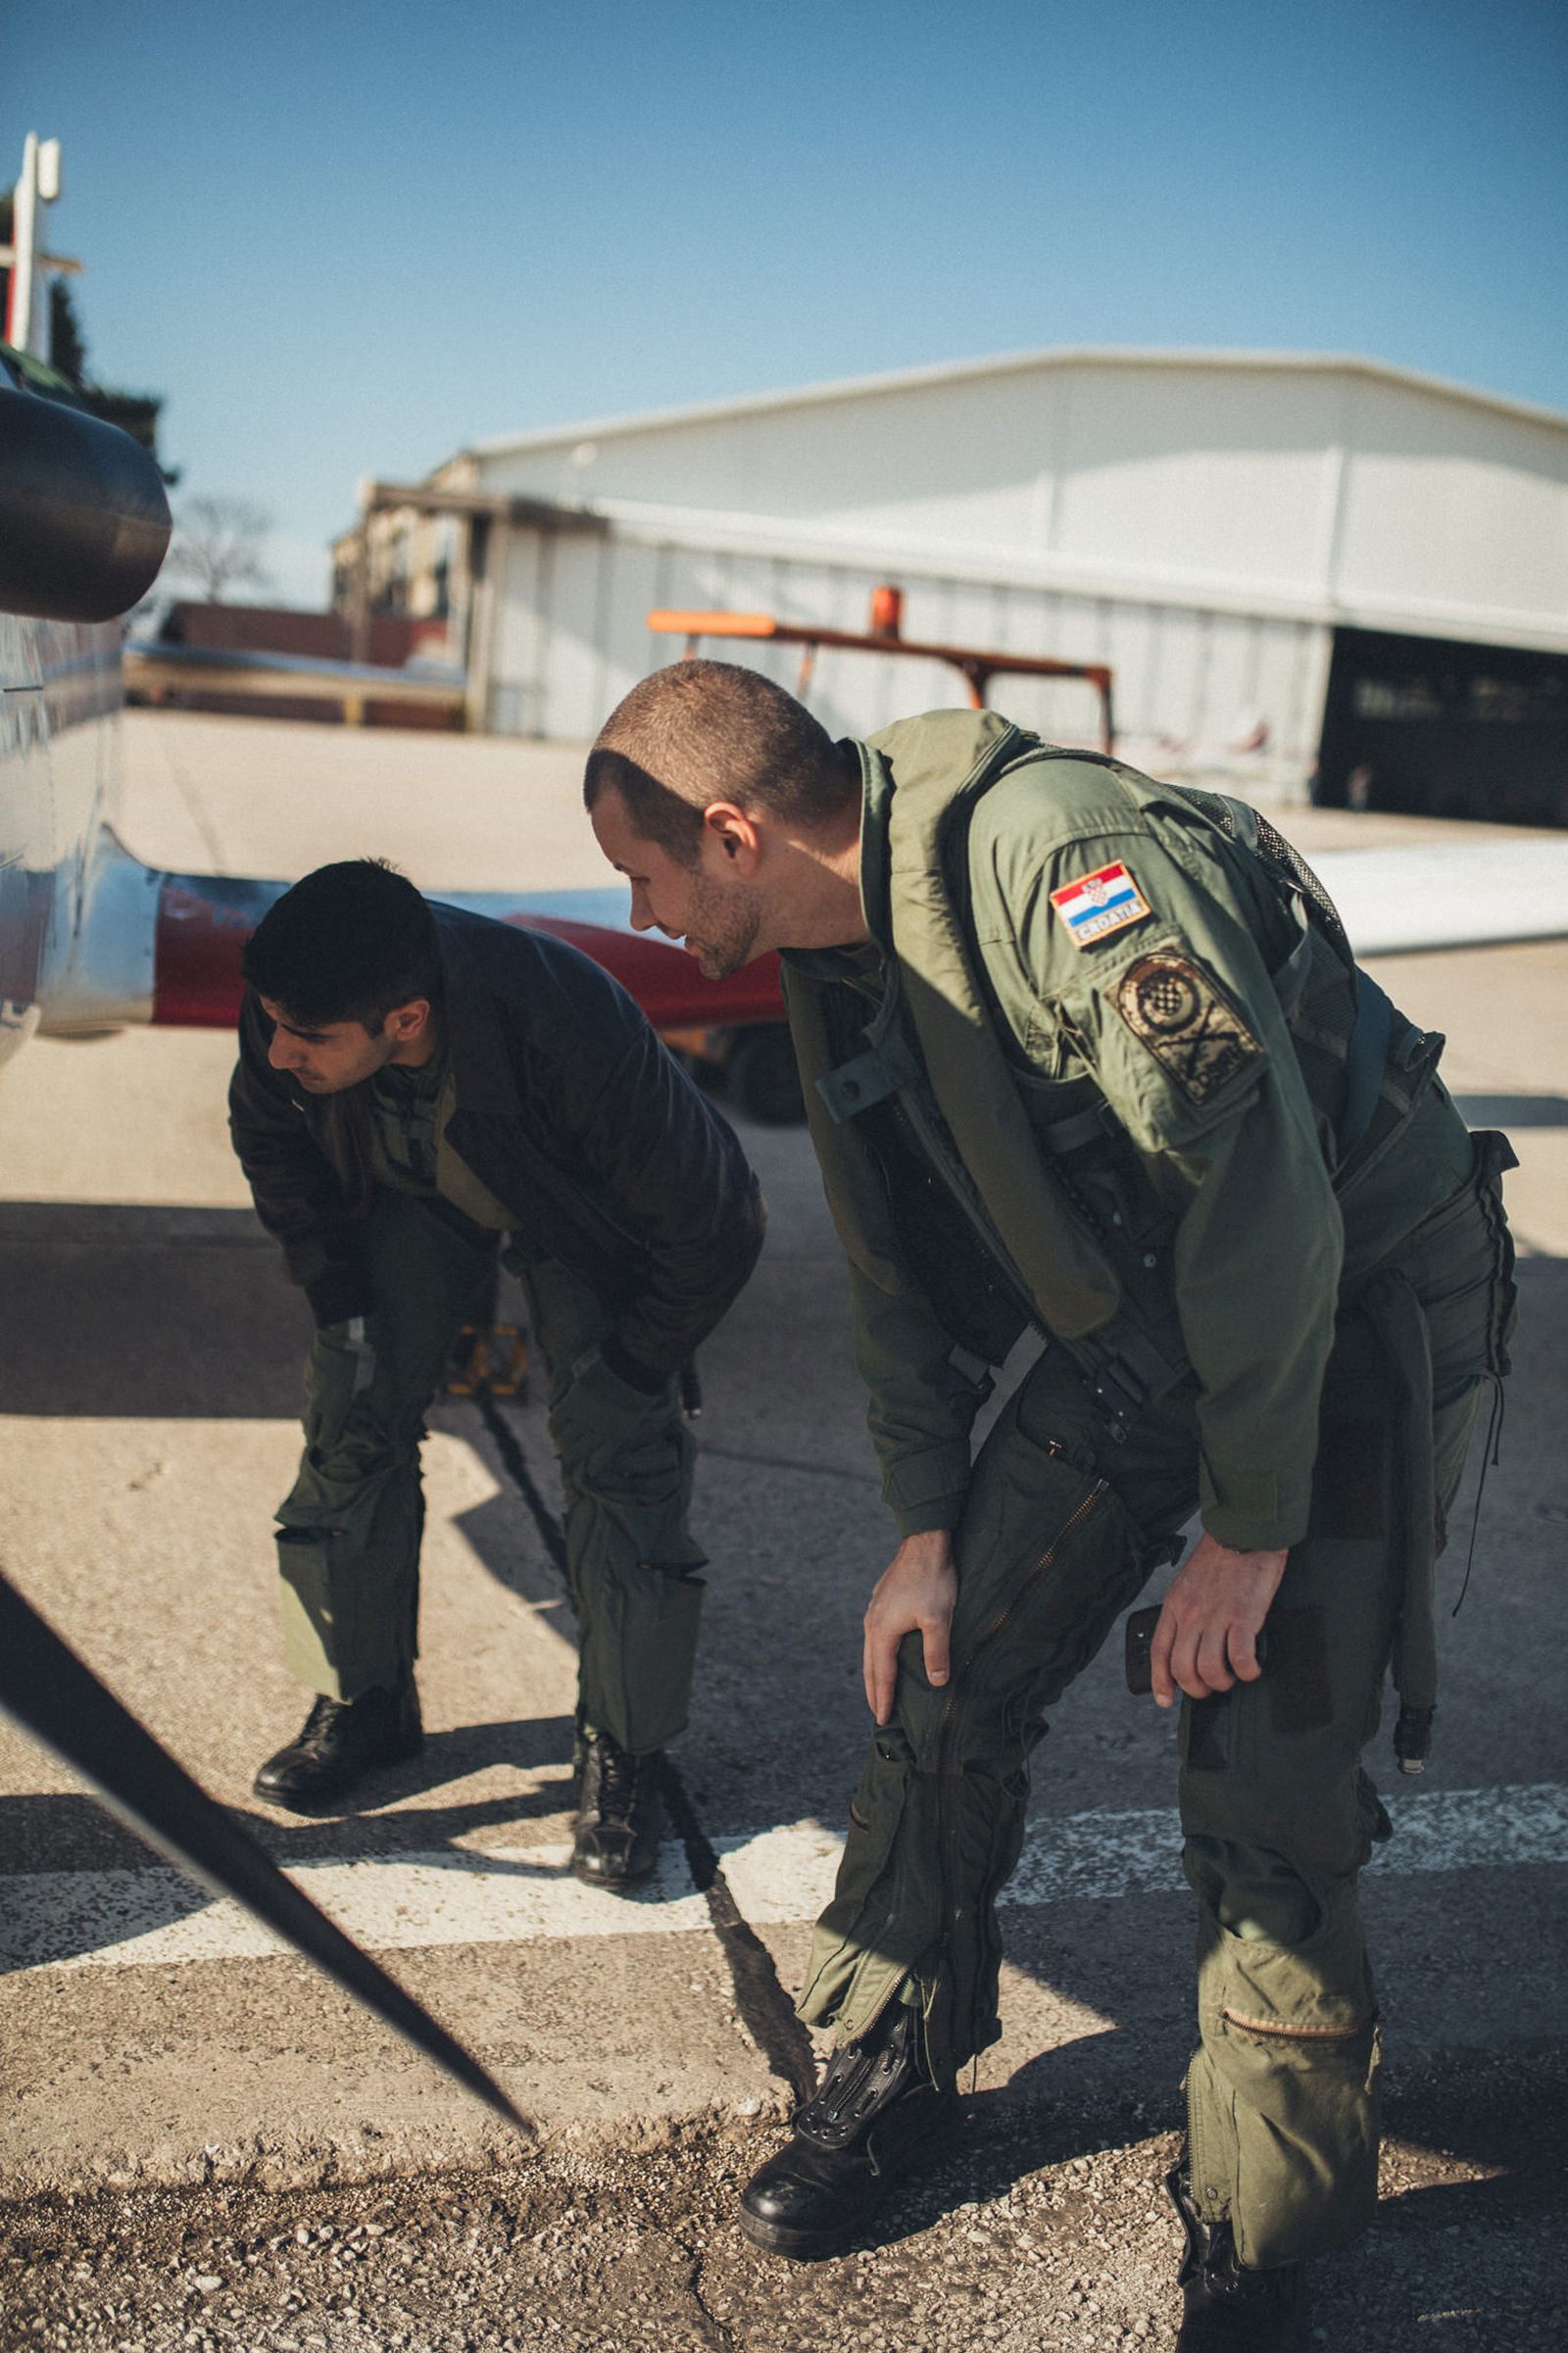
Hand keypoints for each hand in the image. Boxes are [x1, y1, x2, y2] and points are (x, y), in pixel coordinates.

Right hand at [863, 1530, 957, 1724]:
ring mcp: (875, 1609)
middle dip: (874, 1690)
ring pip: (871, 1649)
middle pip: (870, 1665)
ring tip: (879, 1688)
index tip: (883, 1720)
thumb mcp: (938, 1618)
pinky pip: (876, 1635)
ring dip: (874, 1672)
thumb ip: (937, 1652)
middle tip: (877, 1713)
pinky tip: (886, 1652)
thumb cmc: (932, 1579)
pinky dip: (878, 1653)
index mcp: (882, 1630)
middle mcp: (873, 1622)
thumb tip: (937, 1682)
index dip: (884, 1698)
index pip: (882, 1673)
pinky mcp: (882, 1600)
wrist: (925, 1541)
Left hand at [1149, 1533, 1287, 1706]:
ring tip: (1233, 1677)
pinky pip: (1241, 1659)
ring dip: (1223, 1682)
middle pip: (1183, 1669)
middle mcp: (1191, 1614)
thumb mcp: (1189, 1583)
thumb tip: (1189, 1641)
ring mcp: (1216, 1617)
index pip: (1160, 1652)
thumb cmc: (1221, 1557)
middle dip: (1197, 1688)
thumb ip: (1186, 1611)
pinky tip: (1252, 1668)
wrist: (1245, 1532)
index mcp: (1175, 1605)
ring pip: (1209, 1670)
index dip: (1160, 1682)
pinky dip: (1247, 1671)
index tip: (1166, 1699)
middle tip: (1212, 1687)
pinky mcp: (1243, 1617)